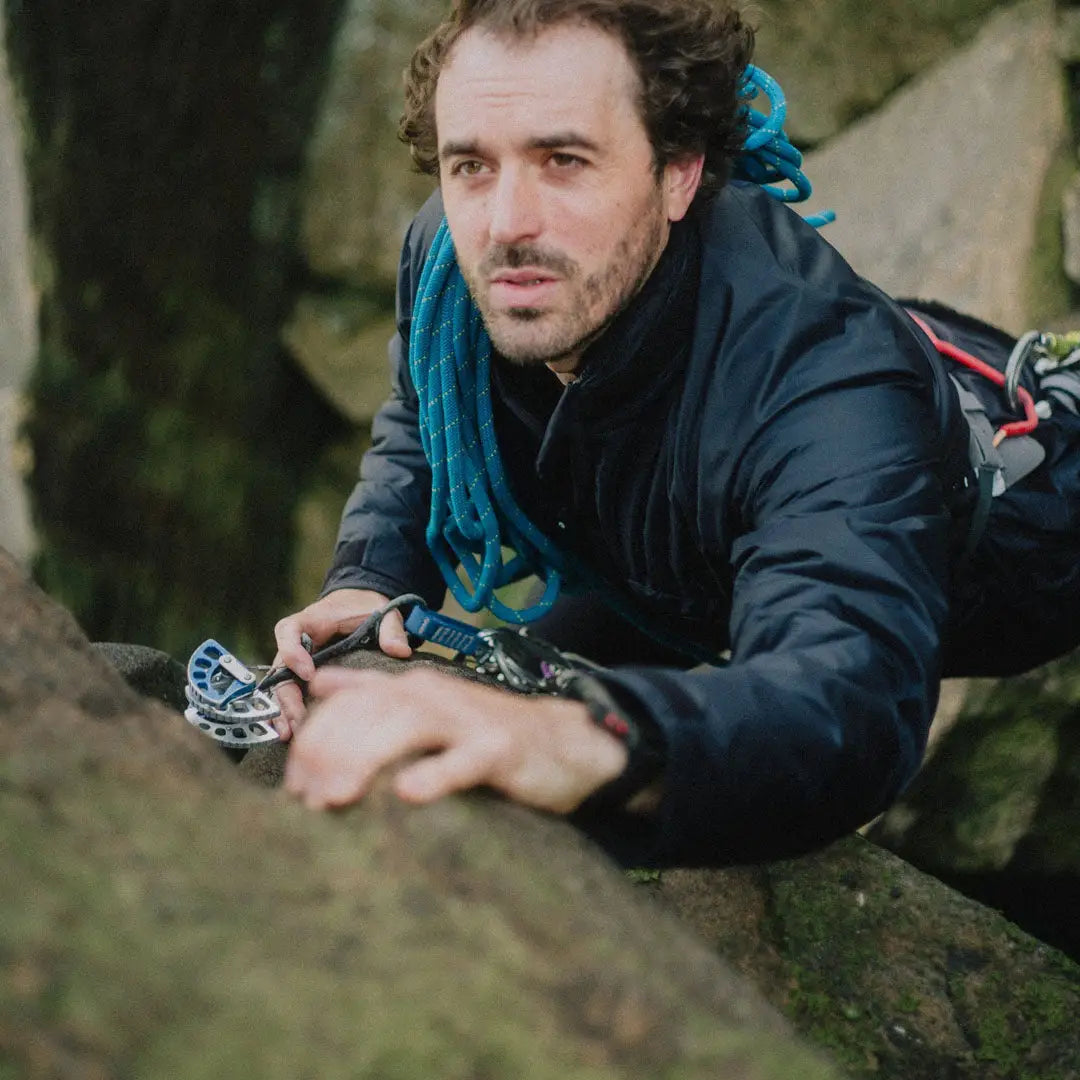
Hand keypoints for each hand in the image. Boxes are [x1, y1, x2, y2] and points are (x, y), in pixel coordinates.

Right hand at [270, 588, 412, 738]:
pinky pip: (290, 691)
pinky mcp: (303, 672)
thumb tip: (400, 651)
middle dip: (287, 695)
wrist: (360, 603)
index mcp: (313, 620)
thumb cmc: (366, 607)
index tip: (309, 673)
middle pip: (281, 667)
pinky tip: (292, 731)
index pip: (289, 631)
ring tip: (290, 733)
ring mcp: (298, 658)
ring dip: (283, 709)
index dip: (293, 652)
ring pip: (281, 684)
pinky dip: (287, 710)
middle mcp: (299, 640)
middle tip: (299, 719)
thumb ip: (391, 628)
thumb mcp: (383, 611)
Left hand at [284, 666, 628, 814]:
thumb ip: (377, 695)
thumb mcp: (430, 708)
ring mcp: (468, 720)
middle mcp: (434, 696)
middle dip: (326, 753)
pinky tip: (409, 794)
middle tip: (305, 801)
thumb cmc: (489, 734)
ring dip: (363, 761)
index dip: (313, 740)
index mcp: (412, 689)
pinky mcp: (500, 748)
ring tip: (334, 799)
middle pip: (367, 712)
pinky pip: (464, 760)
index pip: (347, 702)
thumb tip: (322, 684)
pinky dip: (436, 774)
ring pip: (406, 727)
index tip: (293, 786)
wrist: (568, 739)